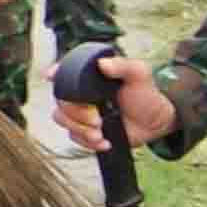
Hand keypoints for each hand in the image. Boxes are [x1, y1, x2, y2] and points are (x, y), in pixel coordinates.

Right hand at [52, 50, 171, 149]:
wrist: (154, 122)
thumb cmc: (146, 96)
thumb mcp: (139, 75)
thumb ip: (123, 66)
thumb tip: (103, 64)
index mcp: (90, 77)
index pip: (64, 72)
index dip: (55, 74)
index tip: (52, 77)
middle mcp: (81, 93)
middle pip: (60, 101)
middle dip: (76, 114)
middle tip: (96, 119)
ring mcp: (81, 112)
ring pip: (62, 119)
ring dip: (80, 129)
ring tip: (100, 133)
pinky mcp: (84, 130)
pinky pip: (74, 137)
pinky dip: (87, 142)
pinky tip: (104, 141)